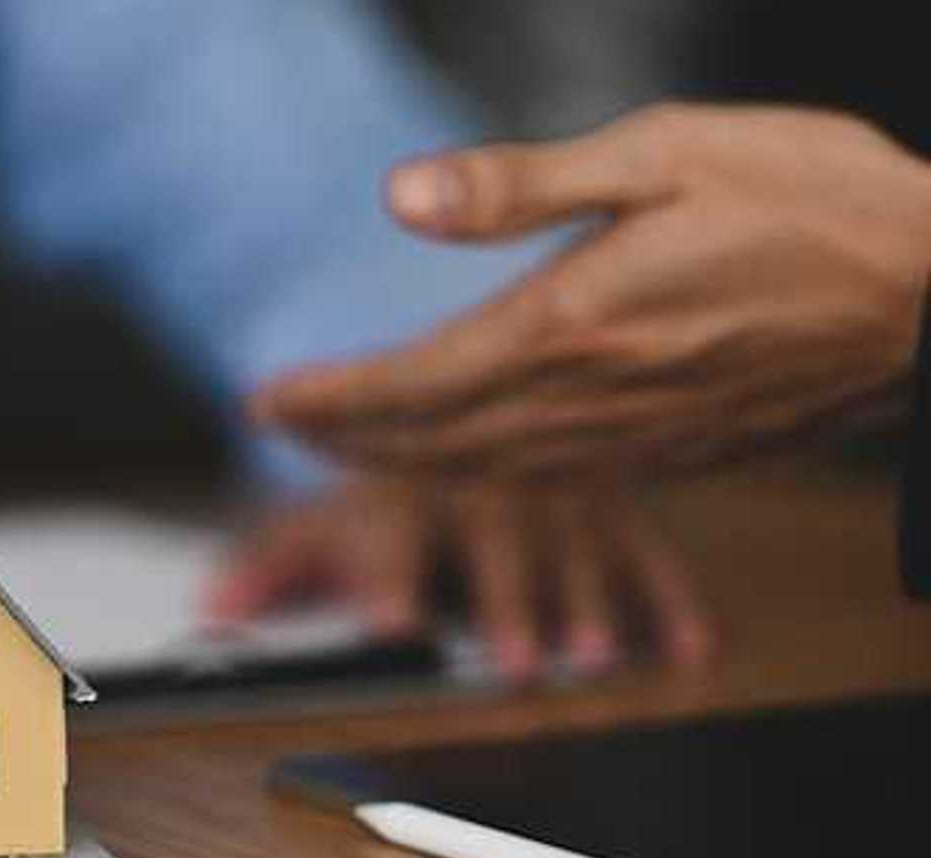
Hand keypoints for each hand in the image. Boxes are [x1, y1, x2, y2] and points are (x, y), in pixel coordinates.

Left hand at [205, 479, 710, 681]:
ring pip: (575, 544)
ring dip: (586, 601)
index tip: (387, 628)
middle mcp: (482, 483)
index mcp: (403, 482)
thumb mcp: (324, 516)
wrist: (466, 393)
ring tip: (590, 657)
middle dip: (502, 601)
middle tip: (511, 662)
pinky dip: (671, 598)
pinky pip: (651, 550)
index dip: (386, 579)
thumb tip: (210, 612)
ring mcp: (554, 492)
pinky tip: (690, 649)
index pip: (391, 529)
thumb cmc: (386, 482)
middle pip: (492, 543)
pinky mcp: (613, 508)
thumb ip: (271, 566)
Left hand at [254, 103, 930, 478]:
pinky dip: (482, 480)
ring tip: (343, 448)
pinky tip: (460, 464)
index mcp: (576, 320)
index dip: (331, 400)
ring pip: (485, 472)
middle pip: (434, 439)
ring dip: (402, 464)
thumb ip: (522, 183)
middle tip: (279, 428)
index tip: (264, 400)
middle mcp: (595, 398)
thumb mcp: (665, 152)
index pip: (415, 381)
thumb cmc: (813, 201)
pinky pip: (551, 484)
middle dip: (345, 438)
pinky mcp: (676, 453)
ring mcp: (637, 438)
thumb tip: (401, 196)